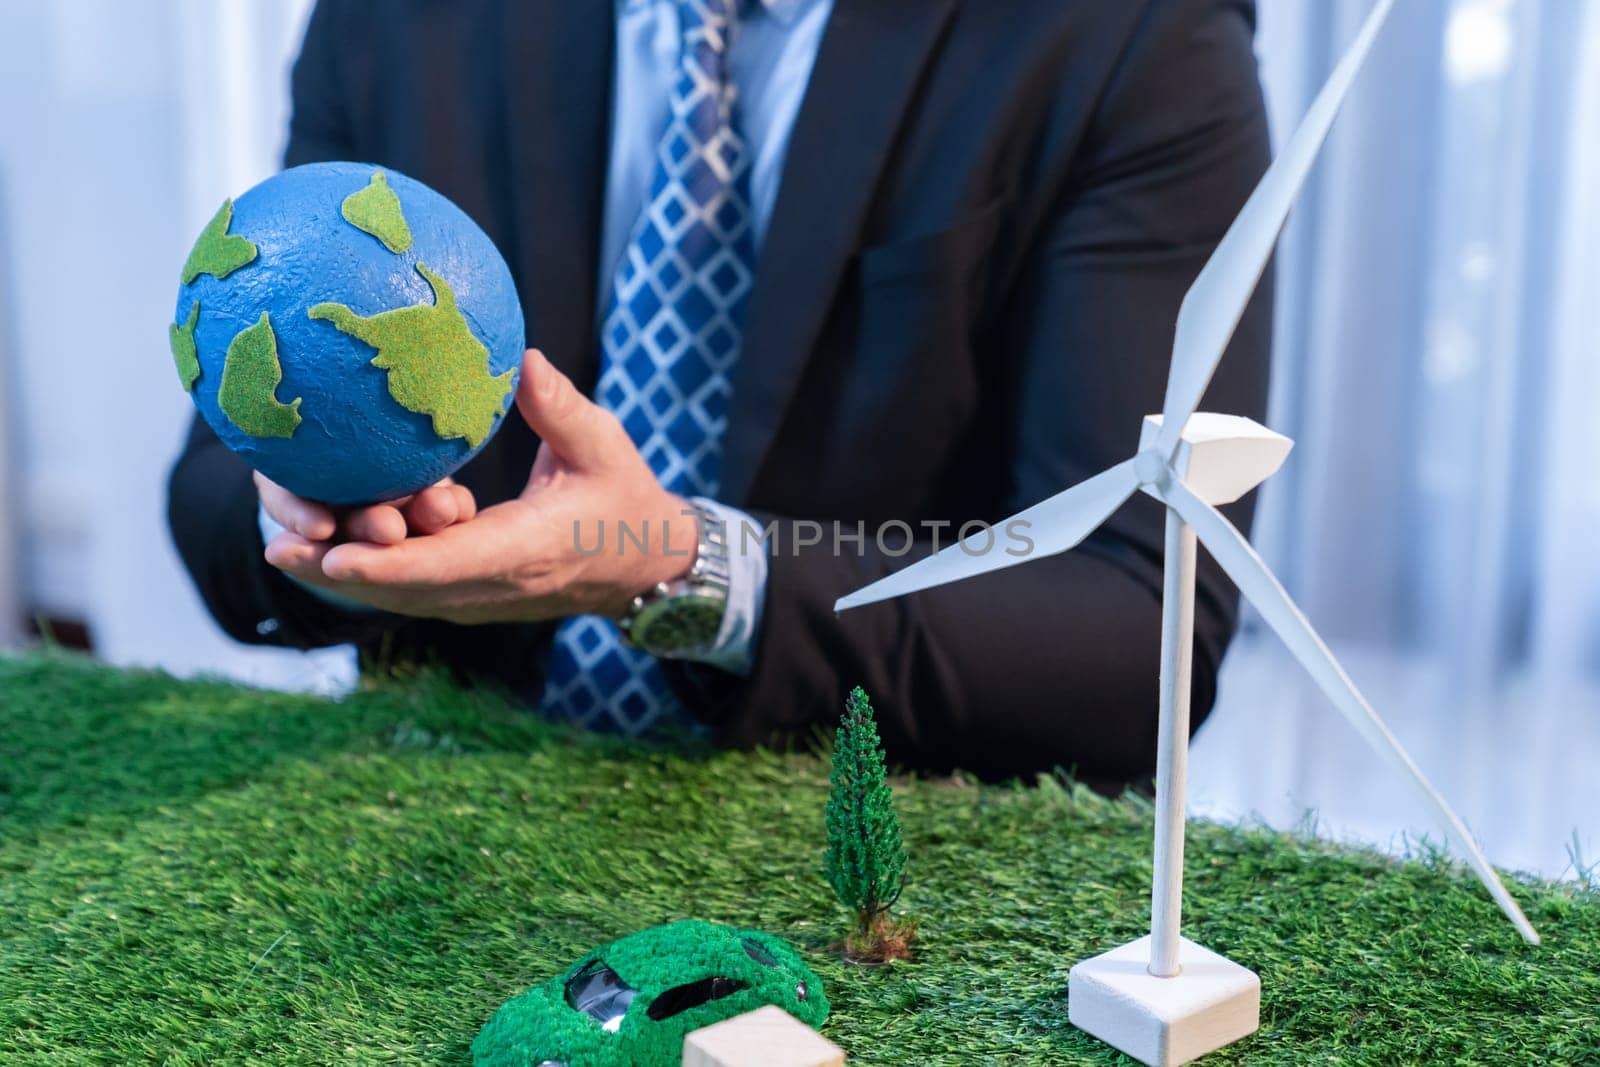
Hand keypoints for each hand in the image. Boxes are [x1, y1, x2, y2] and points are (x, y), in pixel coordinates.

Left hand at [263, 349, 697, 624]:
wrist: (642, 564)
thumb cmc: (624, 499)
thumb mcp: (603, 446)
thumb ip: (560, 409)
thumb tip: (523, 360)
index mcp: (524, 552)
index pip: (443, 567)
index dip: (384, 565)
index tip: (332, 554)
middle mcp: (493, 584)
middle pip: (401, 588)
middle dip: (337, 569)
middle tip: (280, 542)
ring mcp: (479, 596)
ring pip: (397, 592)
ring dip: (343, 570)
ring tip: (283, 543)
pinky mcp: (470, 594)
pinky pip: (410, 587)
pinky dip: (369, 569)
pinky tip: (323, 544)